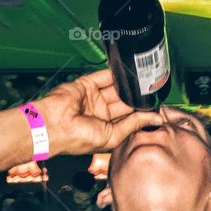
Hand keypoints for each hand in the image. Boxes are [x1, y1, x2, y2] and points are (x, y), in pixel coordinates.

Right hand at [34, 70, 163, 155]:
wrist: (54, 126)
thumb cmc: (77, 138)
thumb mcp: (113, 136)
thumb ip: (133, 124)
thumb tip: (155, 119)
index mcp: (106, 129)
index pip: (129, 118)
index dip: (141, 112)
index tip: (157, 106)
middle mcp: (100, 113)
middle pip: (124, 102)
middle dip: (136, 97)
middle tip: (152, 91)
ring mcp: (93, 98)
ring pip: (115, 88)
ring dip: (128, 85)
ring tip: (143, 80)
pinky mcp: (86, 85)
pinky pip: (103, 77)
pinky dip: (115, 73)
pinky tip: (127, 72)